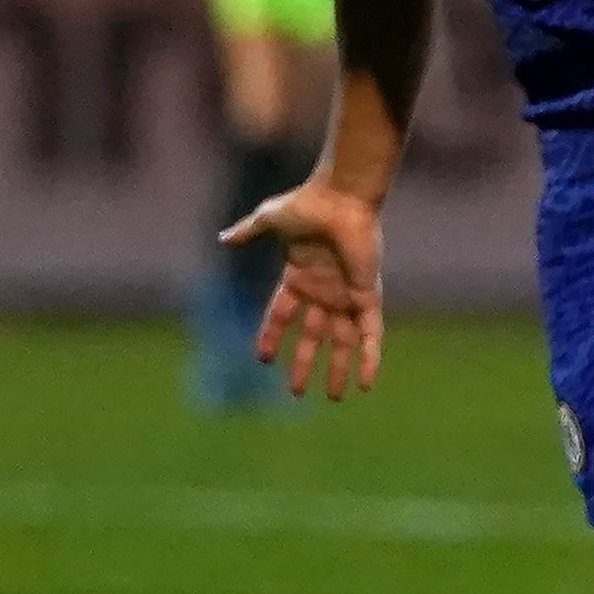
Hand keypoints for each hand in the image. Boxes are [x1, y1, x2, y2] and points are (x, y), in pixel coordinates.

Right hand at [223, 176, 384, 399]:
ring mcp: (346, 294)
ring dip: (337, 369)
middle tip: (297, 391)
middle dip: (305, 362)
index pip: (282, 314)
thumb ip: (248, 232)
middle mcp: (324, 290)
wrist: (341, 197)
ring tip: (333, 396)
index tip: (263, 358)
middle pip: (313, 336)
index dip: (272, 335)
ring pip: (342, 341)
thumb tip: (223, 239)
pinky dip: (370, 358)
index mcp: (300, 276)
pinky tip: (367, 382)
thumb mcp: (270, 220)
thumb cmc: (307, 205)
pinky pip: (370, 333)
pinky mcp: (367, 295)